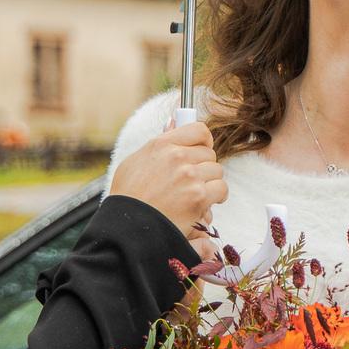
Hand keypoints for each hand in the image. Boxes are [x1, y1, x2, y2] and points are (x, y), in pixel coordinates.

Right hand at [108, 121, 227, 238]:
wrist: (128, 227)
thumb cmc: (129, 197)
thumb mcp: (136, 162)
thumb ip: (160, 143)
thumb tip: (175, 121)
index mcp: (162, 144)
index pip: (198, 130)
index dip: (204, 141)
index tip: (202, 150)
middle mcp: (177, 156)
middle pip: (209, 154)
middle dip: (204, 167)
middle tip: (192, 181)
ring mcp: (190, 175)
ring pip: (217, 171)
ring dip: (210, 183)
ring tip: (195, 194)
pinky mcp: (199, 196)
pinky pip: (221, 189)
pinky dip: (216, 198)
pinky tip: (203, 204)